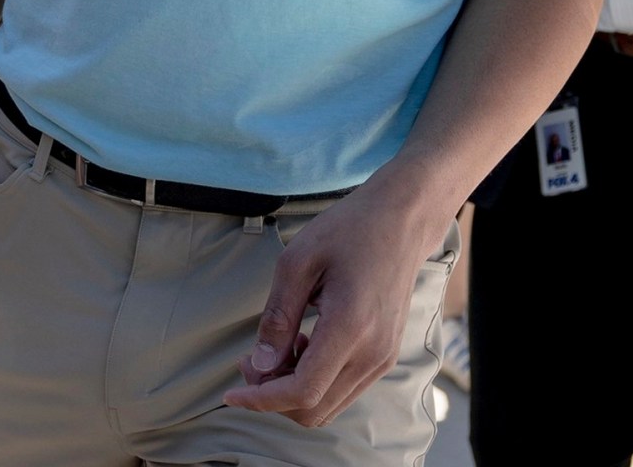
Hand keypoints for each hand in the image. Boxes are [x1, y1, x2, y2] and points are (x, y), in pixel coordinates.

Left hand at [225, 178, 451, 427]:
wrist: (401, 221)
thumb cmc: (348, 230)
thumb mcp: (298, 261)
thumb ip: (277, 317)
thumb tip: (259, 365)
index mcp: (350, 327)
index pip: (302, 391)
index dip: (261, 400)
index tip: (231, 393)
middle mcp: (373, 352)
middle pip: (313, 410)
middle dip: (273, 395)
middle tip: (253, 360)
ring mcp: (383, 358)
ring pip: (328, 406)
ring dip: (294, 389)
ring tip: (282, 345)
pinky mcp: (386, 356)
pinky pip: (343, 390)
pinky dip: (316, 381)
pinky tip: (305, 343)